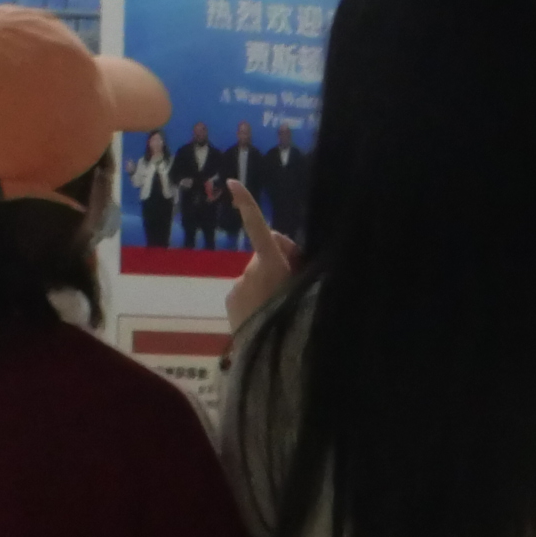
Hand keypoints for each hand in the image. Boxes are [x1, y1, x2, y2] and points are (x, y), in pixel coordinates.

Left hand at [225, 186, 298, 326]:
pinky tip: (264, 313)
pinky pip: (245, 289)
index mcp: (271, 264)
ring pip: (256, 274)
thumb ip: (295, 262)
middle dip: (276, 260)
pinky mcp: (230, 298)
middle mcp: (250, 270)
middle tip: (291, 282)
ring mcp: (237, 284)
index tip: (233, 184)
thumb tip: (282, 246)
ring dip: (266, 282)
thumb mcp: (304, 286)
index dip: (247, 205)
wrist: (268, 353)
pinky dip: (255, 296)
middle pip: (265, 253)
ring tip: (278, 305)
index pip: (259, 228)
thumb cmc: (294, 318)